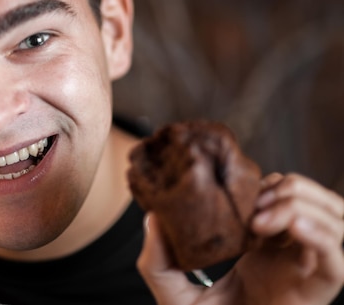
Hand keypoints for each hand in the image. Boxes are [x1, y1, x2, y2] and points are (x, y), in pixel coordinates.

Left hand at [137, 173, 343, 304]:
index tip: (242, 189)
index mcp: (264, 246)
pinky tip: (287, 227)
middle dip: (292, 189)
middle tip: (255, 202)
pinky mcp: (316, 293)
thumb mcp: (172, 292)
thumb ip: (157, 260)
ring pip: (336, 222)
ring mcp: (307, 272)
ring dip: (303, 205)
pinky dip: (319, 235)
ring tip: (262, 219)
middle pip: (319, 202)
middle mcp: (291, 255)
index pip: (285, 197)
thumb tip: (152, 218)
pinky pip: (337, 261)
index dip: (270, 184)